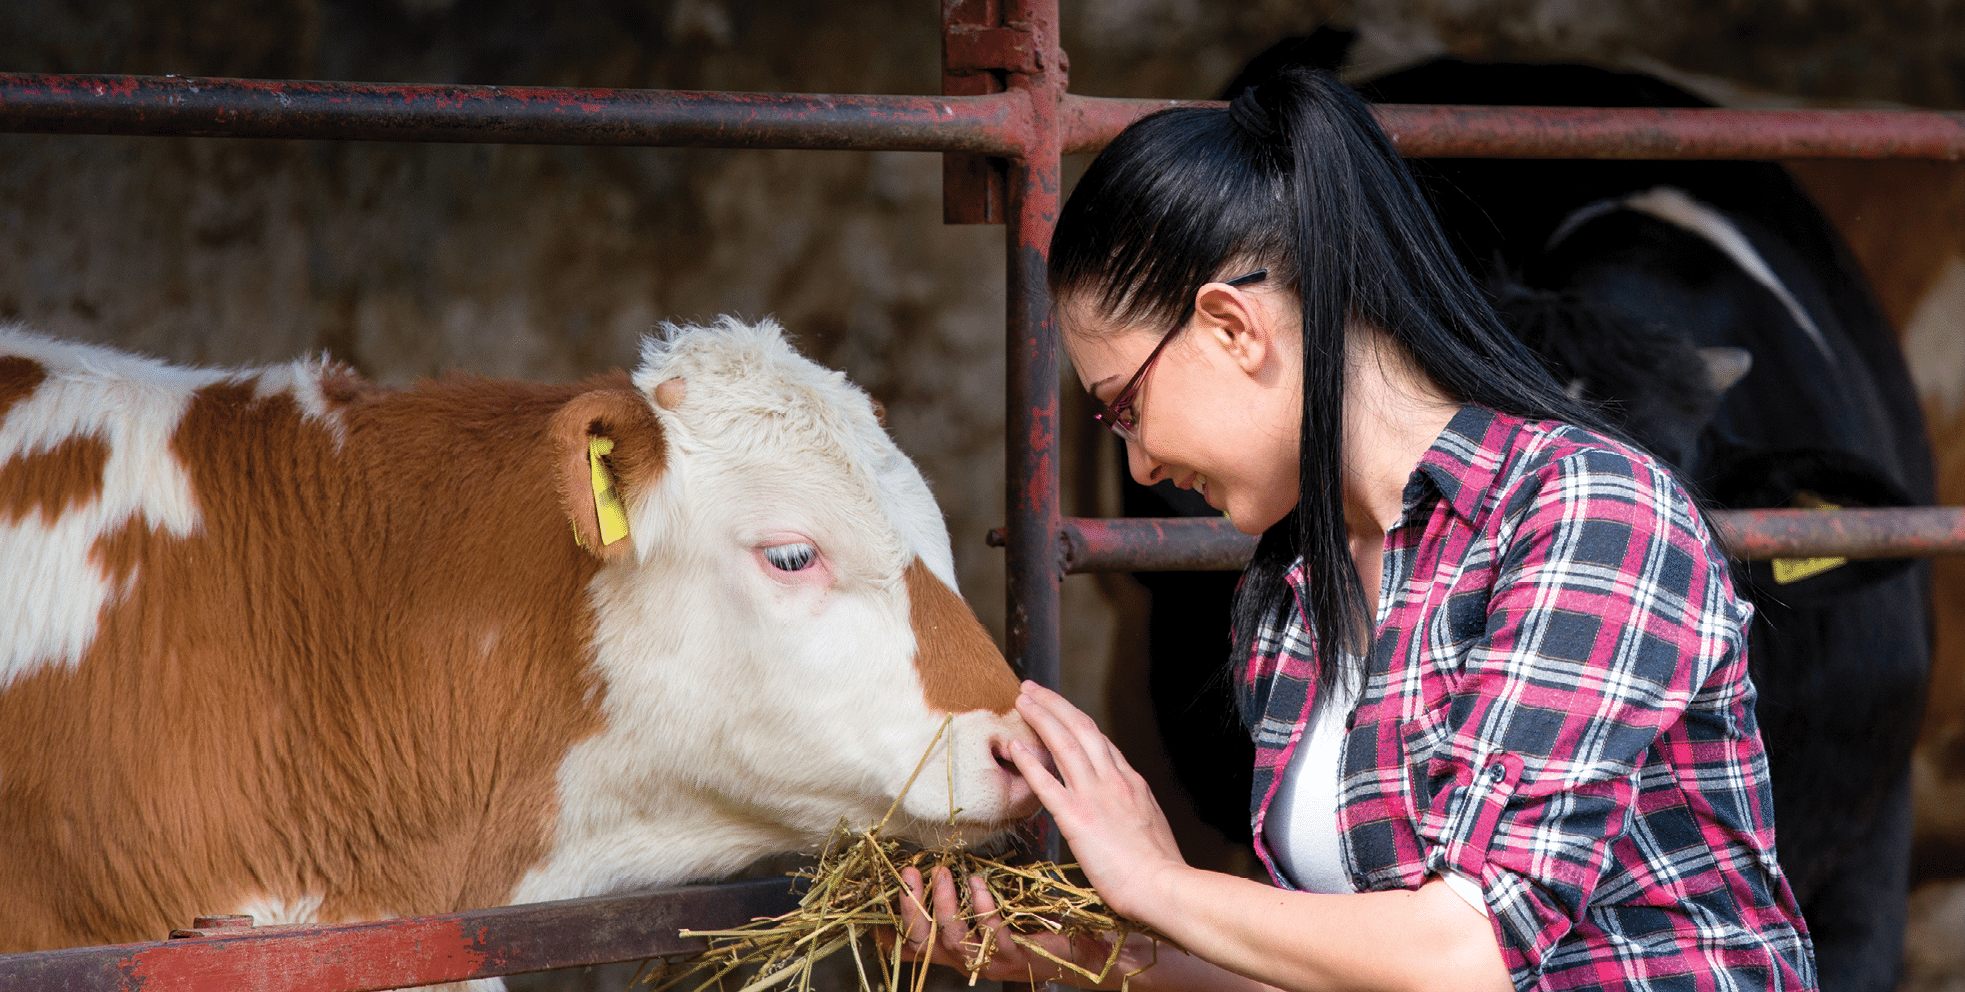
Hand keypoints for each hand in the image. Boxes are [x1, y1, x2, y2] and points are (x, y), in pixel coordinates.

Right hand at [891, 863, 1122, 985]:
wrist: (1086, 953)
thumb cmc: (1038, 928)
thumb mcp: (995, 914)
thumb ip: (966, 903)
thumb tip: (938, 877)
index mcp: (961, 951)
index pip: (915, 947)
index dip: (891, 932)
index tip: (871, 910)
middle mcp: (970, 961)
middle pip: (924, 943)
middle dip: (911, 908)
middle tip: (908, 873)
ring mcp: (991, 962)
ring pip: (952, 940)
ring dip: (943, 904)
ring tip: (942, 873)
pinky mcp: (1017, 956)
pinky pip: (991, 934)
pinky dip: (981, 906)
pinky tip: (978, 884)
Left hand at [1005, 682, 1187, 922]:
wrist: (1164, 886)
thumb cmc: (1161, 869)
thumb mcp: (1152, 827)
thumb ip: (1135, 811)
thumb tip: (1126, 812)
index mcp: (1131, 782)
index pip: (1100, 741)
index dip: (1075, 721)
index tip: (1060, 711)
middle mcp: (1113, 780)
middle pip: (1080, 728)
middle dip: (1054, 704)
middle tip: (1033, 689)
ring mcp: (1094, 796)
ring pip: (1063, 743)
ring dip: (1040, 717)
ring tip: (1021, 700)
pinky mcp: (1076, 818)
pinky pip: (1046, 783)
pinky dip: (1029, 762)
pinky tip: (1014, 747)